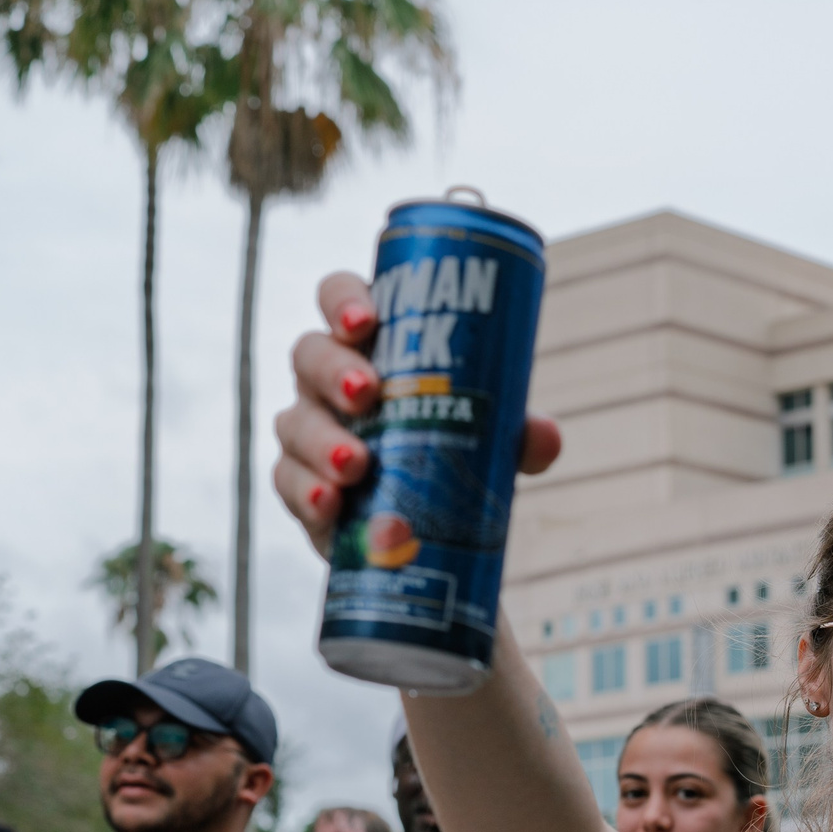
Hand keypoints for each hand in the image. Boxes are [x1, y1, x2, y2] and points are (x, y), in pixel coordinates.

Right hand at [272, 271, 563, 555]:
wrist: (430, 533)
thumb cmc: (455, 455)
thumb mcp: (492, 441)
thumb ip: (517, 434)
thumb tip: (544, 434)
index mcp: (370, 346)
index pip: (340, 298)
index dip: (345, 300)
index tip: (368, 322)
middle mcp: (327, 380)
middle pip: (310, 354)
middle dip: (334, 370)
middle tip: (367, 394)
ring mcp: (308, 432)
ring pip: (295, 421)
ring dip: (323, 440)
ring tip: (356, 465)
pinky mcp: (301, 487)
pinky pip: (288, 481)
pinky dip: (308, 492)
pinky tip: (331, 504)